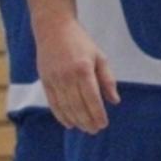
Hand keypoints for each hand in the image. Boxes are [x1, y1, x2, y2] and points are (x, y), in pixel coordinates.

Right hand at [35, 18, 118, 133]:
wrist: (54, 29)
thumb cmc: (81, 43)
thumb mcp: (100, 57)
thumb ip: (107, 80)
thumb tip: (114, 101)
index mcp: (83, 69)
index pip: (92, 98)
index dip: (97, 113)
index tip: (104, 124)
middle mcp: (67, 76)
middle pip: (78, 105)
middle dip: (87, 120)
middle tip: (95, 130)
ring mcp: (54, 79)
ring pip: (65, 107)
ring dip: (76, 120)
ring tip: (85, 128)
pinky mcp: (45, 81)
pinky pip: (53, 103)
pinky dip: (61, 115)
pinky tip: (69, 123)